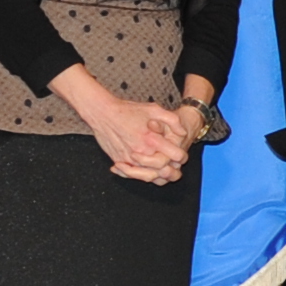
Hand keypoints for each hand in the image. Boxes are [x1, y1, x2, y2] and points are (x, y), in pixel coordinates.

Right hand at [51, 65, 188, 183]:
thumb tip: (183, 133)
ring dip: (157, 175)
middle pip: (163, 170)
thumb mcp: (154, 109)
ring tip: (160, 170)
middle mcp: (141, 152)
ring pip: (148, 176)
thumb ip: (172, 120)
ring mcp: (129, 159)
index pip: (174, 156)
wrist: (103, 113)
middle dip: (171, 169)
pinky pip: (131, 174)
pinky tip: (144, 170)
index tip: (181, 155)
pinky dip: (139, 175)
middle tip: (173, 165)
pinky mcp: (119, 161)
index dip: (181, 157)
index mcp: (152, 139)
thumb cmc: (127, 110)